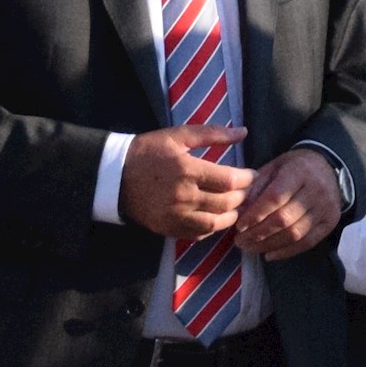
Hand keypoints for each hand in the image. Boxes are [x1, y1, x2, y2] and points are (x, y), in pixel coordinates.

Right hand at [116, 123, 251, 238]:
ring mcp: (175, 216)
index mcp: (187, 170)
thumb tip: (243, 132)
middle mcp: (183, 196)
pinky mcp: (168, 229)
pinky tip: (216, 217)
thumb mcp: (178, 135)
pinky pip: (198, 234)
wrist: (113, 176)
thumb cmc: (148, 151)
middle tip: (247, 190)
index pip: (229, 181)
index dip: (246, 179)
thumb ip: (212, 133)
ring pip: (214, 223)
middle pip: (225, 203)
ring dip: (231, 216)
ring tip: (236, 206)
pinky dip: (212, 227)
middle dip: (242, 197)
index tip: (252, 175)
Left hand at [229, 146, 341, 261]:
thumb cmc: (295, 167)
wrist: (328, 168)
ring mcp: (326, 208)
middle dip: (258, 233)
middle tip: (239, 241)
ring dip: (269, 245)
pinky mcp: (331, 222)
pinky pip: (307, 242)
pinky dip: (286, 252)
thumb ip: (258, 186)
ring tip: (250, 248)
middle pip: (284, 219)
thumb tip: (241, 210)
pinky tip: (269, 255)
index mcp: (299, 172)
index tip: (239, 225)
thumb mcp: (275, 167)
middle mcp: (316, 190)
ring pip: (294, 234)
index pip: (275, 197)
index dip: (256, 214)